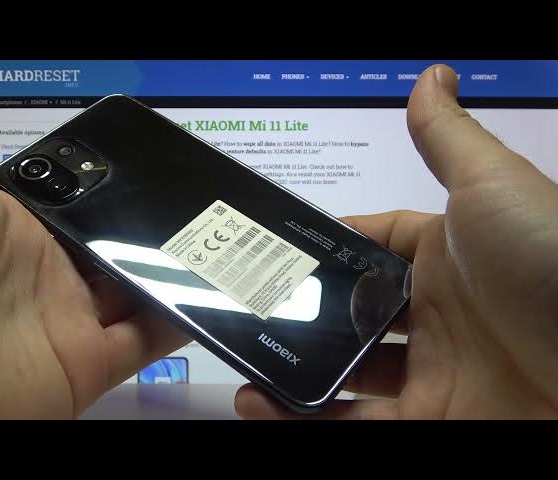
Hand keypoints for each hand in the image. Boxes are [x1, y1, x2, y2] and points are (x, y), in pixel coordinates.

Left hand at [0, 61, 188, 418]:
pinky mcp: (88, 365)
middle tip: (208, 201)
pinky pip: (148, 338)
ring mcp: (68, 319)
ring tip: (224, 239)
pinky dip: (184, 318)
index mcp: (9, 225)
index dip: (115, 182)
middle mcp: (43, 271)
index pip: (77, 197)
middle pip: (115, 243)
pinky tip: (217, 291)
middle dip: (158, 225)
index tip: (159, 162)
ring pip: (140, 288)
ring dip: (180, 268)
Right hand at [235, 64, 557, 418]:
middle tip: (249, 307)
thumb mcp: (493, 190)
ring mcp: (431, 372)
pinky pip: (355, 424)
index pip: (373, 245)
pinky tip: (260, 405)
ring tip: (245, 359)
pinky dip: (304, 419)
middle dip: (303, 311)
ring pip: (346, 372)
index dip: (327, 246)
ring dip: (294, 370)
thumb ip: (449, 140)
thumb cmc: (545, 266)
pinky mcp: (429, 421)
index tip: (274, 249)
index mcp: (444, 257)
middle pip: (351, 312)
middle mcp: (435, 314)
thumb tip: (430, 74)